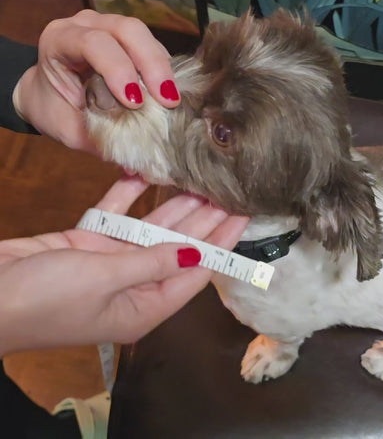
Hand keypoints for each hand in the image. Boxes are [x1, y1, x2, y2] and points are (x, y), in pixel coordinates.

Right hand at [0, 177, 248, 355]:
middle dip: (204, 219)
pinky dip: (127, 194)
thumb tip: (196, 253)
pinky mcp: (88, 240)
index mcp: (144, 306)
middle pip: (178, 246)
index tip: (243, 216)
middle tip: (227, 190)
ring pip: (150, 227)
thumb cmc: (43, 299)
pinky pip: (115, 213)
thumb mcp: (105, 280)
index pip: (195, 271)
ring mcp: (110, 260)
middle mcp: (133, 284)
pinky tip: (145, 171)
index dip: (222, 243)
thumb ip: (152, 261)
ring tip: (200, 178)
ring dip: (172, 204)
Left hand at [12, 10, 179, 151]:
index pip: (94, 43)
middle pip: (128, 30)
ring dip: (162, 68)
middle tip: (168, 100)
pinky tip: (170, 93)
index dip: (118, 69)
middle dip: (152, 65)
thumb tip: (141, 164)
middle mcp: (86, 25)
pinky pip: (152, 47)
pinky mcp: (129, 40)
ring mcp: (110, 27)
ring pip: (144, 36)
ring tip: (173, 100)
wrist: (45, 94)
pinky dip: (164, 70)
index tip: (134, 103)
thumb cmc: (54, 110)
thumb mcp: (72, 130)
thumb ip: (103, 137)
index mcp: (60, 40)